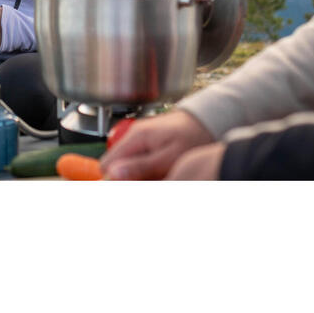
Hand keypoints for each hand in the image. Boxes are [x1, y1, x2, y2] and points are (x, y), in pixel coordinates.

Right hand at [99, 109, 213, 179]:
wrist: (207, 122)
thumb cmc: (193, 137)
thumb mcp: (168, 158)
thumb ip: (140, 166)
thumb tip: (112, 174)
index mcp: (135, 138)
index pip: (106, 164)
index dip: (112, 181)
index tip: (127, 190)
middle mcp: (133, 136)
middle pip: (113, 165)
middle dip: (124, 180)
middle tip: (147, 186)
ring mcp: (139, 138)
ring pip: (124, 164)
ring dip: (135, 177)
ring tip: (156, 180)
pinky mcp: (146, 141)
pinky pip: (136, 160)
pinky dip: (143, 171)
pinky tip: (158, 175)